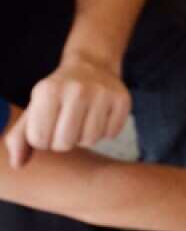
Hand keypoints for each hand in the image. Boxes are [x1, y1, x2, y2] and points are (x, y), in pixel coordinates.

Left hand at [4, 56, 130, 168]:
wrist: (93, 66)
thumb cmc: (59, 95)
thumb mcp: (35, 108)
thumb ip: (20, 137)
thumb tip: (18, 164)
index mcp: (48, 91)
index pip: (40, 139)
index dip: (43, 140)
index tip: (48, 127)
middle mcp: (76, 90)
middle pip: (65, 142)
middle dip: (64, 142)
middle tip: (66, 128)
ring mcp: (102, 94)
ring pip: (90, 140)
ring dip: (85, 137)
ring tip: (83, 121)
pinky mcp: (122, 100)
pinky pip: (111, 134)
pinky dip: (104, 131)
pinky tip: (100, 117)